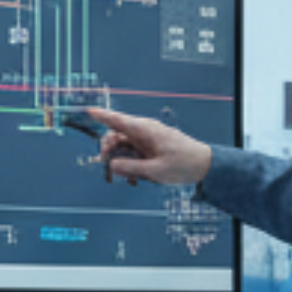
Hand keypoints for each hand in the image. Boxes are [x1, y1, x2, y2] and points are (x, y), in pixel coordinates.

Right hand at [86, 108, 212, 186]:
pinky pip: (133, 152)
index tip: (88, 111)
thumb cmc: (183, 165)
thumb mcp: (155, 171)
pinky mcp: (151, 146)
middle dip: (108, 152)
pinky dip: (130, 164)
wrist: (204, 165)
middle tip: (108, 171)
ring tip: (127, 181)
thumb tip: (112, 165)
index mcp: (145, 131)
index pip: (118, 120)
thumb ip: (131, 168)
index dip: (102, 115)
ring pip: (123, 146)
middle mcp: (144, 131)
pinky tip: (135, 179)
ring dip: (120, 163)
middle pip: (116, 136)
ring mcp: (147, 138)